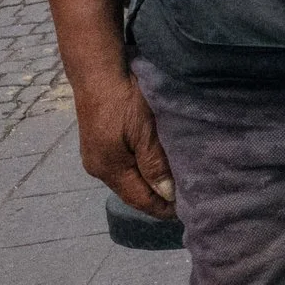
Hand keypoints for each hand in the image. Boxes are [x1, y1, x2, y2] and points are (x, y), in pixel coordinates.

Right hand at [72, 70, 174, 218]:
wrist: (97, 72)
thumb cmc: (124, 99)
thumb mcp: (144, 131)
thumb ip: (154, 164)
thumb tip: (166, 195)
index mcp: (109, 169)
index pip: (139, 200)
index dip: (163, 209)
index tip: (188, 213)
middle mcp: (98, 168)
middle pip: (132, 192)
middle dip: (158, 198)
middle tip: (187, 200)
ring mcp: (96, 156)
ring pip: (128, 179)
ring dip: (150, 183)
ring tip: (175, 185)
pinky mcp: (98, 144)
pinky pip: (123, 165)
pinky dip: (141, 170)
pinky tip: (155, 166)